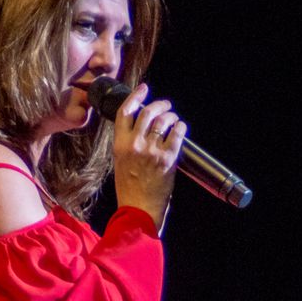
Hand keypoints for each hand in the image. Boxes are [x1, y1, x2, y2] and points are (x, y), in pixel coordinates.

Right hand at [112, 84, 187, 228]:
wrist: (139, 210)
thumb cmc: (130, 191)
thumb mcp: (121, 163)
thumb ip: (128, 145)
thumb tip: (142, 129)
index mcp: (120, 145)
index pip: (126, 112)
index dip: (135, 96)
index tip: (144, 89)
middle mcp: (135, 144)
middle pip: (147, 112)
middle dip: (159, 105)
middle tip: (166, 105)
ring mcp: (151, 151)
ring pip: (163, 121)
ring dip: (171, 116)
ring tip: (174, 119)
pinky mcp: (167, 159)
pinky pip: (177, 134)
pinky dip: (180, 127)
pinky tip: (181, 128)